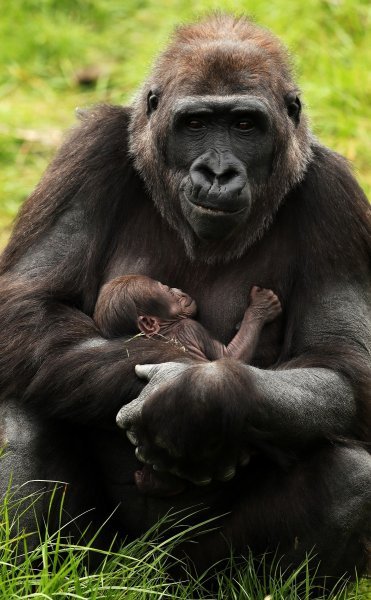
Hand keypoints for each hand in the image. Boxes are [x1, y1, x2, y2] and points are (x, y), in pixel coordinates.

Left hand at [116, 360, 251, 484]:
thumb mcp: (169, 370)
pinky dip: (188, 467)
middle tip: (165, 431)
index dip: (134, 419)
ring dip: (167, 456)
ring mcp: (170, 456)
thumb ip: (149, 372)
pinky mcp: (190, 470)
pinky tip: (197, 454)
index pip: (124, 421)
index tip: (145, 415)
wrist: (226, 393)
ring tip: (181, 443)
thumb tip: (137, 368)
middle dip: (150, 441)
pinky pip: (182, 474)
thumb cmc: (195, 380)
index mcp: (140, 414)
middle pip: (140, 448)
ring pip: (159, 464)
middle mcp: (151, 438)